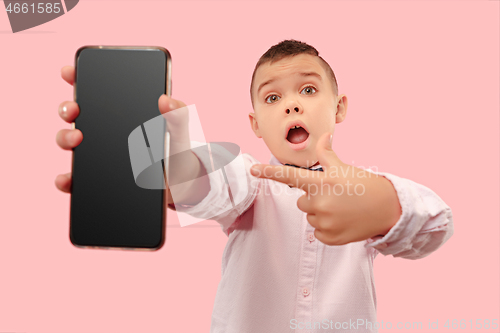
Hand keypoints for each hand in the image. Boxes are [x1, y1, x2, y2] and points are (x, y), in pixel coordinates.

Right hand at [54, 66, 192, 203]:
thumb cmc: (176, 150)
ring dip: (64, 137)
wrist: (178, 181)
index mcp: (121, 111)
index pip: (94, 90)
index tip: (69, 71)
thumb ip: (177, 114)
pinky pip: (75, 177)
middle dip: (67, 108)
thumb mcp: (178, 131)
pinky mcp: (97, 177)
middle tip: (74, 110)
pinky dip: (66, 179)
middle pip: (74, 113)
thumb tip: (165, 99)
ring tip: (76, 139)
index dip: (78, 76)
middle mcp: (103, 129)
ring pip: (68, 140)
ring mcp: (97, 153)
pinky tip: (68, 179)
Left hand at [250, 132, 401, 245]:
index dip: (268, 173)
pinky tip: (342, 221)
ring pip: (310, 216)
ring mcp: (323, 221)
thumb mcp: (343, 168)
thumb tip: (323, 136)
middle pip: (302, 201)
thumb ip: (327, 154)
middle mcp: (318, 202)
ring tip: (341, 209)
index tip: (252, 170)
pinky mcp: (329, 237)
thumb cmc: (364, 184)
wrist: (387, 208)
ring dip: (321, 213)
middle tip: (335, 196)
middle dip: (314, 198)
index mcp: (320, 182)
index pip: (288, 177)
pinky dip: (327, 227)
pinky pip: (318, 232)